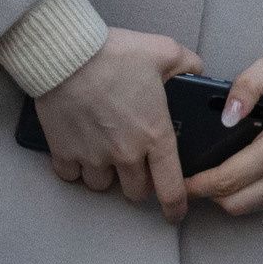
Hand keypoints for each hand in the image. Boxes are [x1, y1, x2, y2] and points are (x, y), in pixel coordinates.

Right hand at [38, 27, 204, 220]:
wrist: (66, 54)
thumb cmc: (115, 53)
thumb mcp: (162, 51)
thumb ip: (187, 64)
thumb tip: (198, 72)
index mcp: (155, 135)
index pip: (171, 188)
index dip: (176, 207)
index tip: (176, 213)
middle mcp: (126, 154)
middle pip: (136, 192)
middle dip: (137, 182)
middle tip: (134, 162)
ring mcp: (93, 157)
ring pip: (102, 186)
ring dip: (105, 174)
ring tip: (103, 151)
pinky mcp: (64, 153)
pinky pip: (71, 175)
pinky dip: (74, 166)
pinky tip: (77, 147)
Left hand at [193, 50, 262, 218]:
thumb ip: (246, 85)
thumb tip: (226, 115)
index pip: (229, 178)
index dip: (199, 183)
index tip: (181, 179)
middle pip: (237, 201)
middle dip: (208, 195)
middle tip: (190, 180)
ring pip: (252, 207)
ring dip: (228, 198)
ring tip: (210, 179)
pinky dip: (249, 195)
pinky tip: (238, 177)